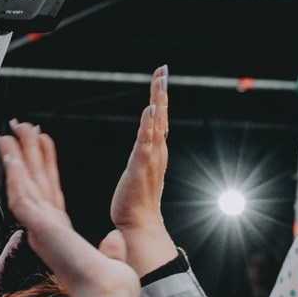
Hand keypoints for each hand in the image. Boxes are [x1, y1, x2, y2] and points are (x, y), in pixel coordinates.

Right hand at [0, 122, 139, 296]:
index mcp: (62, 235)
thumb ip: (109, 248)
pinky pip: (22, 196)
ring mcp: (41, 229)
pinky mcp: (40, 229)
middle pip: (34, 183)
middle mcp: (48, 230)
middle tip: (20, 128)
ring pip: (24, 185)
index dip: (45, 165)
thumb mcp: (111, 260)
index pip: (51, 192)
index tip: (43, 143)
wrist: (106, 296)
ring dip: (17, 158)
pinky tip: (11, 157)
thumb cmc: (109, 289)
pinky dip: (15, 176)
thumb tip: (114, 239)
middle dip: (26, 154)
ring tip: (12, 133)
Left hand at [108, 69, 179, 274]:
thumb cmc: (135, 204)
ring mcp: (150, 159)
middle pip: (161, 116)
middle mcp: (157, 152)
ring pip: (156, 124)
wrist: (139, 226)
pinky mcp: (141, 167)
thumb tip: (143, 154)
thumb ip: (143, 161)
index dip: (160, 99)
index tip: (159, 78)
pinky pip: (146, 142)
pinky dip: (149, 126)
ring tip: (159, 82)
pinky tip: (150, 110)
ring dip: (158, 102)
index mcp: (155, 152)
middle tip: (162, 70)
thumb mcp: (137, 175)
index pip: (158, 120)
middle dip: (162, 92)